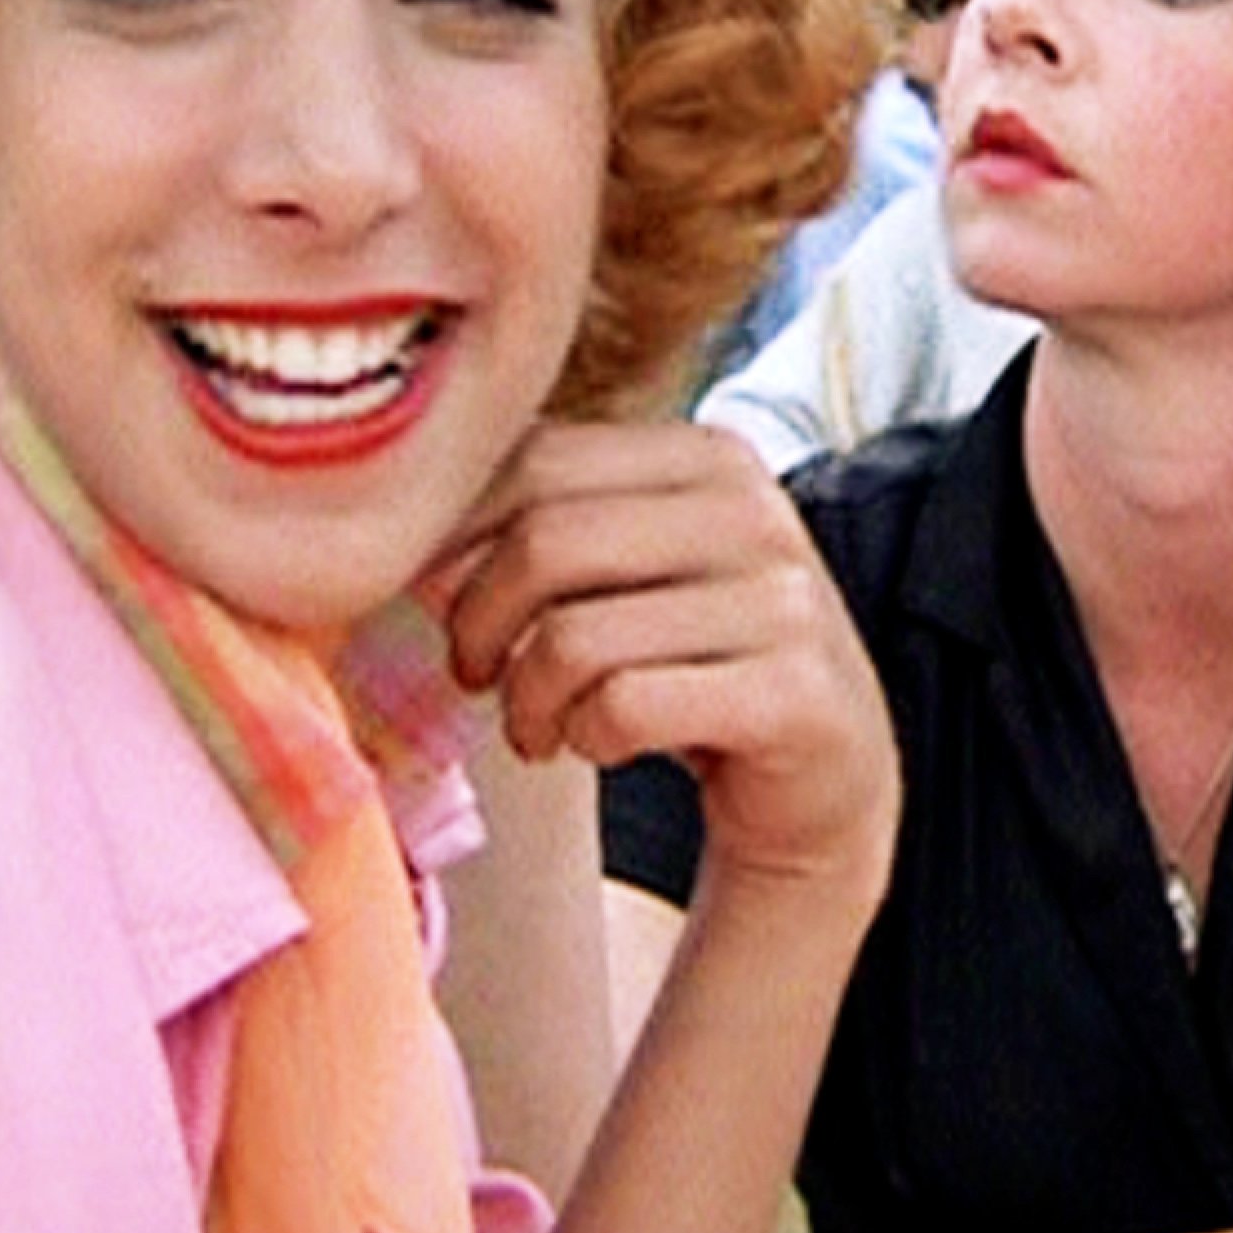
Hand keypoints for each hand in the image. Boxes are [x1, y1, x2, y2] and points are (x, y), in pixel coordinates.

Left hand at [425, 421, 896, 911]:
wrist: (825, 774)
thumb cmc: (697, 662)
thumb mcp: (638, 567)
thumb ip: (553, 518)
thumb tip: (407, 516)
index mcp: (712, 458)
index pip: (536, 462)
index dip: (456, 541)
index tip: (446, 604)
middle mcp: (758, 514)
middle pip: (545, 545)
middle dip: (480, 627)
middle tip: (479, 677)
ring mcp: (786, 605)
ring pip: (575, 639)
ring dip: (527, 702)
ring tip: (540, 727)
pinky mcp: (793, 696)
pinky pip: (626, 707)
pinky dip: (588, 738)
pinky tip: (601, 744)